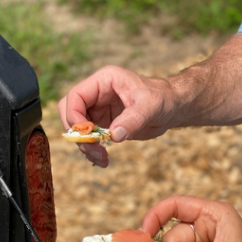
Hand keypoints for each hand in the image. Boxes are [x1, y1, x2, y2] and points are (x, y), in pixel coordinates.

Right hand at [58, 66, 177, 166]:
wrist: (172, 108)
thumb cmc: (163, 98)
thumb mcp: (150, 106)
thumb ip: (132, 119)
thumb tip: (114, 135)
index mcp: (103, 81)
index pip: (75, 96)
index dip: (74, 116)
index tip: (87, 134)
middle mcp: (96, 95)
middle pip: (69, 113)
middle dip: (78, 134)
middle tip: (94, 148)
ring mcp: (96, 110)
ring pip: (76, 130)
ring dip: (85, 146)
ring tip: (102, 158)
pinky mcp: (101, 124)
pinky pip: (87, 139)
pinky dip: (92, 151)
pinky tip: (103, 160)